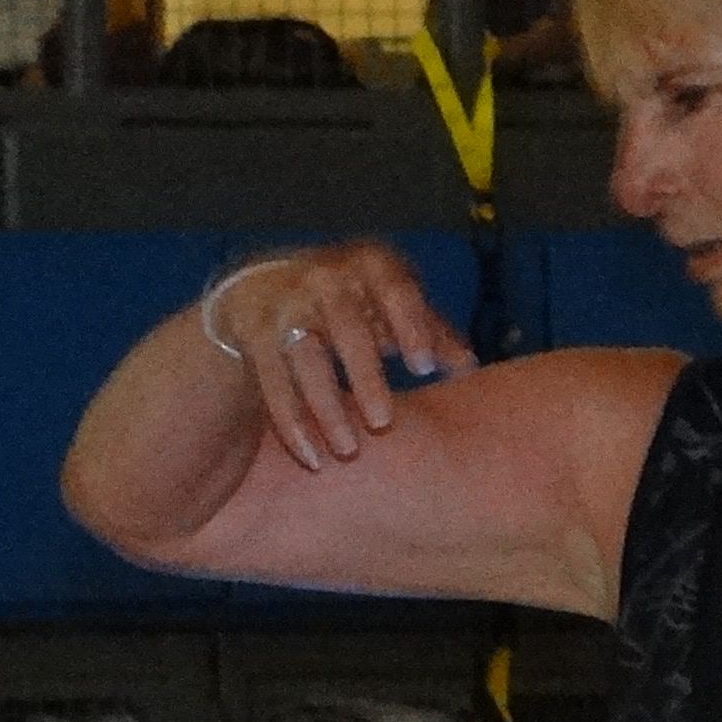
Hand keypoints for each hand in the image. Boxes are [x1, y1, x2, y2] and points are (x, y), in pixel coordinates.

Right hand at [210, 244, 476, 474]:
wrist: (267, 282)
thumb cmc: (357, 300)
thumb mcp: (395, 305)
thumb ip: (433, 333)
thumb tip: (469, 367)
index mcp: (371, 265)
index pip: (396, 291)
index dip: (412, 327)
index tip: (425, 369)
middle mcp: (325, 278)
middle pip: (347, 328)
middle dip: (365, 377)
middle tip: (383, 423)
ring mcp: (284, 302)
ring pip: (304, 358)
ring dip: (326, 407)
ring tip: (348, 451)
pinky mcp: (252, 331)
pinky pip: (271, 381)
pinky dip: (291, 422)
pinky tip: (311, 456)